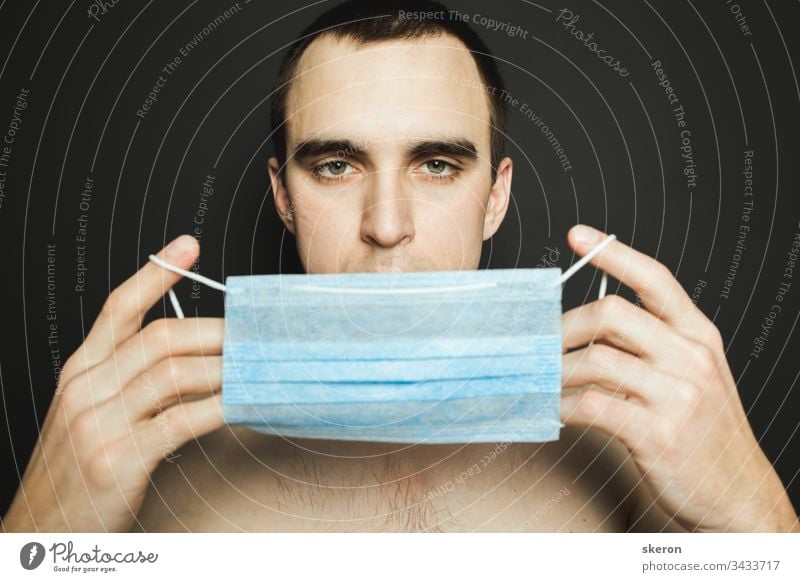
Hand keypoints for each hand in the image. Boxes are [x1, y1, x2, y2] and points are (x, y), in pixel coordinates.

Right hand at [3, 235, 224, 531]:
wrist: (39, 532)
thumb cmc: (74, 470)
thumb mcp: (89, 414)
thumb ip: (130, 382)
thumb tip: (195, 360)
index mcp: (80, 371)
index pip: (118, 308)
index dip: (155, 274)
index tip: (188, 246)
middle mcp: (87, 388)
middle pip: (160, 336)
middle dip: (215, 330)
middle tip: (253, 331)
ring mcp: (99, 422)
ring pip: (174, 372)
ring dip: (223, 367)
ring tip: (255, 363)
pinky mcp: (118, 457)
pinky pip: (180, 420)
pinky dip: (218, 407)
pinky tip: (240, 403)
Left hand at [560, 224, 799, 531]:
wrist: (740, 494)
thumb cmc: (705, 432)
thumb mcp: (693, 376)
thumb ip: (650, 346)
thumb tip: (588, 329)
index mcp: (698, 334)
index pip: (655, 279)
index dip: (614, 253)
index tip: (578, 235)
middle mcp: (691, 357)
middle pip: (611, 313)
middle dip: (565, 326)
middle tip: (542, 344)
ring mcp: (678, 394)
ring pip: (595, 360)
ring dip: (557, 371)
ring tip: (543, 381)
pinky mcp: (658, 432)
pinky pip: (593, 405)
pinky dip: (564, 405)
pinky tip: (556, 411)